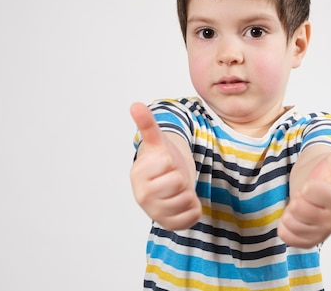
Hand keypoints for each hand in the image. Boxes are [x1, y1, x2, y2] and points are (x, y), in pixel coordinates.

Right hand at [129, 102, 201, 229]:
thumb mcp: (157, 143)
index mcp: (138, 174)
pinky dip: (194, 207)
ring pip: (187, 198)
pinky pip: (193, 215)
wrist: (166, 184)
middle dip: (180, 176)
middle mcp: (142, 196)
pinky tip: (183, 202)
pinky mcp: (170, 225)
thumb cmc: (162, 162)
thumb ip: (148, 125)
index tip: (165, 164)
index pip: (169, 164)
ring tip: (177, 189)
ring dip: (187, 191)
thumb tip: (136, 105)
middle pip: (179, 182)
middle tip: (172, 177)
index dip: (172, 161)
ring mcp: (155, 213)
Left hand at [277, 128, 330, 247]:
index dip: (308, 186)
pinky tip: (296, 219)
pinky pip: (285, 236)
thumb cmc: (326, 178)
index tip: (315, 185)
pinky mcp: (307, 243)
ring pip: (291, 222)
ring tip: (302, 207)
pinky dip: (285, 226)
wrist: (321, 199)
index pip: (311, 191)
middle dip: (298, 198)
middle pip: (299, 207)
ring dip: (291, 211)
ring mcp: (320, 234)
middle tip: (307, 197)